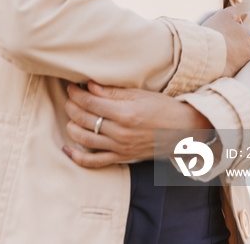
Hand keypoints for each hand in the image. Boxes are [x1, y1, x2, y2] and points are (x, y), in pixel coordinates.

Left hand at [63, 81, 211, 167]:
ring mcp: (120, 148)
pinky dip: (78, 157)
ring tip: (70, 115)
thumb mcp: (139, 94)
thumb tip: (89, 86)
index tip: (72, 87)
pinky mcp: (121, 158)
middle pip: (85, 120)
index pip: (91, 103)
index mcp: (125, 113)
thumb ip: (113, 92)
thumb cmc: (162, 107)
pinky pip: (94, 162)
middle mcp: (120, 132)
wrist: (182, 130)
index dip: (77, 94)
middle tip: (69, 97)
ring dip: (71, 126)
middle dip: (72, 107)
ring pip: (85, 140)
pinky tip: (68, 148)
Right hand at [202, 8, 249, 76]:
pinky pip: (230, 68)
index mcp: (249, 35)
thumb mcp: (224, 14)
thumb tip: (238, 16)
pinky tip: (215, 60)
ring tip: (216, 52)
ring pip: (237, 58)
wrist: (206, 53)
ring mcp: (243, 63)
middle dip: (234, 45)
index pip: (243, 32)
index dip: (232, 32)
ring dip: (230, 55)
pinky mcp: (234, 74)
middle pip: (242, 46)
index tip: (222, 32)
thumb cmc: (215, 32)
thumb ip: (234, 12)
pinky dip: (225, 65)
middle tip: (219, 42)